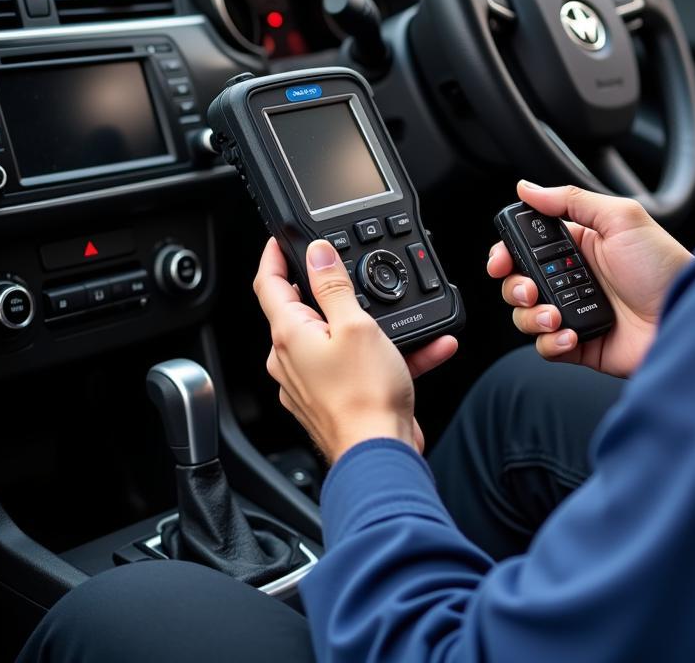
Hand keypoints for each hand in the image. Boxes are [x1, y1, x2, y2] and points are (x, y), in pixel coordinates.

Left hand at [253, 237, 457, 463]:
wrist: (380, 455)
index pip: (268, 283)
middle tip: (349, 272)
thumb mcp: (356, 325)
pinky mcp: (335, 399)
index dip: (273, 256)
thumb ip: (333, 285)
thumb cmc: (365, 396)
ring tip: (405, 316)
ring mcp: (312, 381)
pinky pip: (360, 365)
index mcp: (289, 335)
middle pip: (302, 310)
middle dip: (329, 290)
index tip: (281, 238)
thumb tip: (316, 253)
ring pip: (338, 338)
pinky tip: (426, 348)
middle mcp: (292, 359)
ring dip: (372, 325)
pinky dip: (389, 353)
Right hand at [487, 180, 692, 376]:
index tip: (500, 260)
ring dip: (531, 316)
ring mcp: (575, 311)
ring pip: (527, 316)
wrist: (688, 316)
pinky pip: (547, 347)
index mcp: (579, 245)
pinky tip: (570, 335)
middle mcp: (572, 278)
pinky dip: (551, 343)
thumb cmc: (665, 266)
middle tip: (530, 289)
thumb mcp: (621, 218)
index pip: (527, 246)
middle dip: (514, 287)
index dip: (506, 252)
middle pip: (519, 282)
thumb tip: (527, 187)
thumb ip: (571, 200)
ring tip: (556, 315)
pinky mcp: (581, 344)